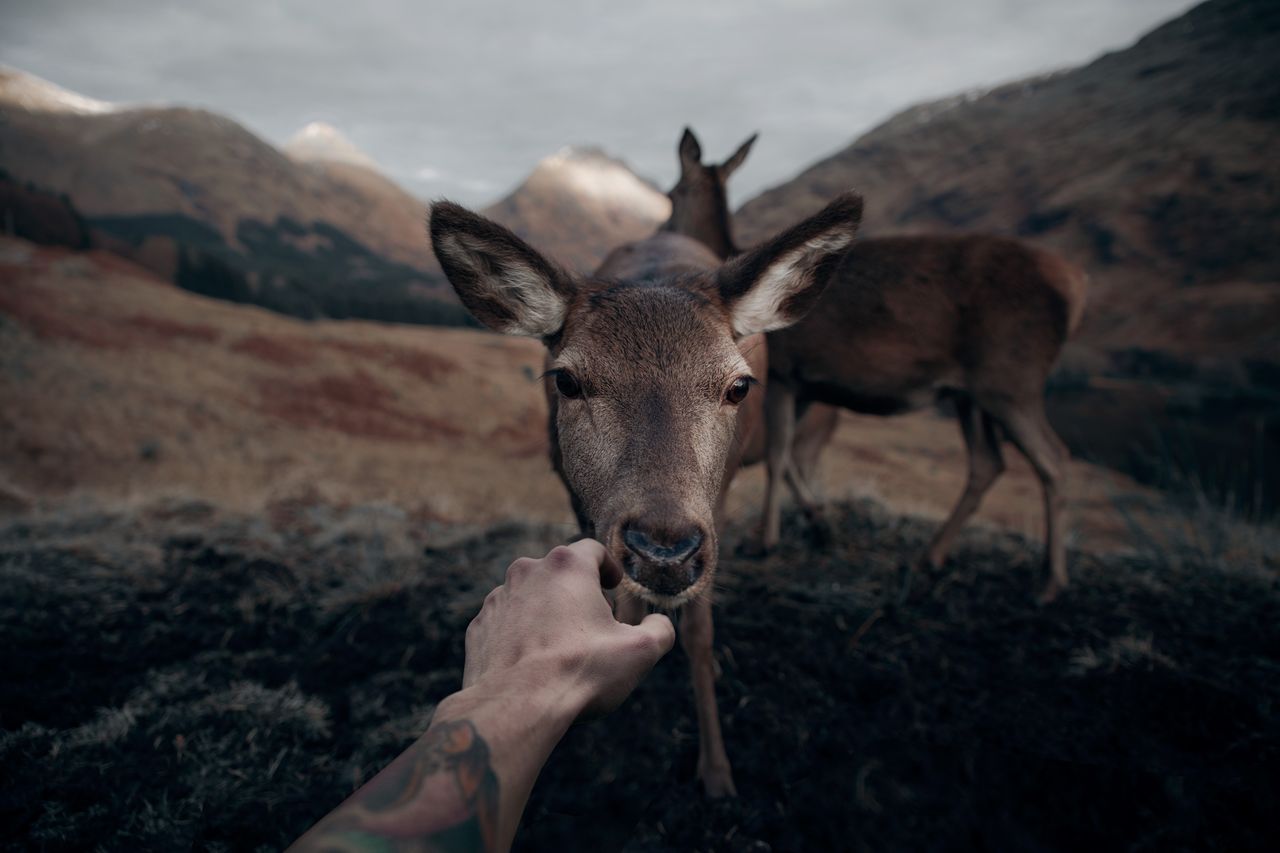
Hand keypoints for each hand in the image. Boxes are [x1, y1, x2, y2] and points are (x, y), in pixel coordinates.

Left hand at [462, 539, 675, 718]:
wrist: (516, 706)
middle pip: (558, 572)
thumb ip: (659, 629)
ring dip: (546, 612)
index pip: (592, 550)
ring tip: (561, 647)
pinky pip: (506, 623)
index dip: (607, 567)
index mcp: (567, 566)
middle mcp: (528, 571)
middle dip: (576, 592)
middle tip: (592, 622)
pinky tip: (533, 662)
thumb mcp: (641, 651)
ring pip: (529, 596)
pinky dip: (520, 634)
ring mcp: (498, 598)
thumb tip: (658, 624)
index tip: (613, 586)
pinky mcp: (479, 626)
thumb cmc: (581, 671)